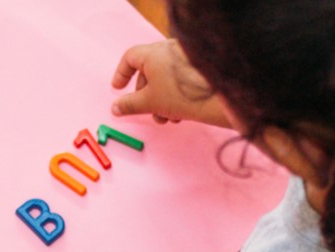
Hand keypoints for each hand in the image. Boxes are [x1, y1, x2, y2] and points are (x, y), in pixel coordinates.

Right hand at [111, 40, 230, 128]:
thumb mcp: (149, 102)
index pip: (130, 57)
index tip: (118, 89)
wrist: (218, 98)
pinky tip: (180, 114)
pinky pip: (179, 79)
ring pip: (164, 78)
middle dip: (145, 95)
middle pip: (148, 70)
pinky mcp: (199, 67)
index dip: (121, 74)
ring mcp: (185, 57)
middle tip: (146, 111)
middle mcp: (169, 50)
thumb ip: (129, 104)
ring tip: (166, 118)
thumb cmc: (181, 94)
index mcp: (153, 52)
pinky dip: (174, 95)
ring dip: (160, 100)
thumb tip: (115, 108)